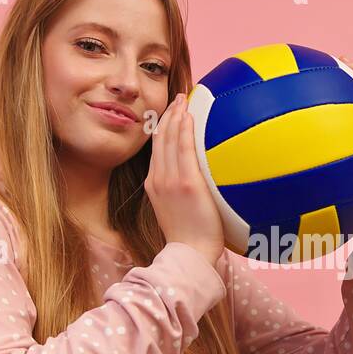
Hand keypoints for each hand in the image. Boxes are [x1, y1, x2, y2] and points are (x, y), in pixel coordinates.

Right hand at [145, 92, 224, 265]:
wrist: (190, 254)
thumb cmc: (190, 238)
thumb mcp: (176, 212)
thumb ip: (182, 194)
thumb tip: (198, 185)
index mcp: (154, 185)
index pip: (156, 150)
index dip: (162, 128)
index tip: (171, 114)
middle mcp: (158, 179)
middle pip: (160, 139)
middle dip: (168, 116)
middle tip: (178, 99)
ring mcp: (170, 180)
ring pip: (169, 140)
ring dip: (176, 116)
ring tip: (184, 100)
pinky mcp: (186, 183)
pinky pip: (184, 149)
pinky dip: (185, 130)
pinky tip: (189, 116)